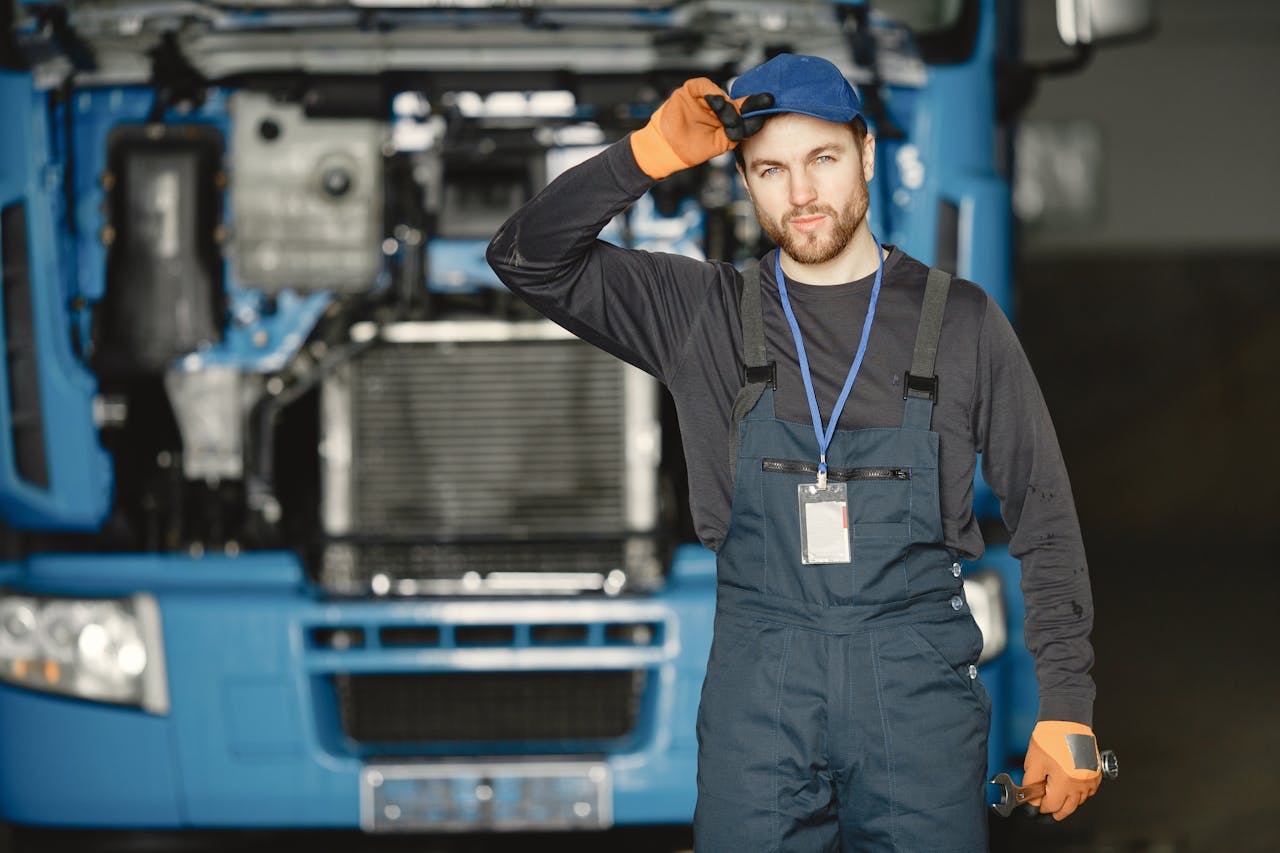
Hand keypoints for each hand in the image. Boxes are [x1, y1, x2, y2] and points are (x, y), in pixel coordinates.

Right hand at [629, 77, 773, 178]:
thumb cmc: (691, 149)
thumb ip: (736, 132)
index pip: (744, 108)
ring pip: (721, 94)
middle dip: (745, 106)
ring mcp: (703, 98)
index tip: (770, 102)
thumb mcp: (720, 143)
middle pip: (735, 100)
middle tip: (745, 117)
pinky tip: (716, 101)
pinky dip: (711, 91)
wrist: (667, 150)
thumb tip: (756, 121)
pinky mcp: (689, 92)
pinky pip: (703, 85)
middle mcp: (716, 106)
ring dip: (727, 105)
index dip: (756, 104)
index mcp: (725, 118)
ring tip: (728, 118)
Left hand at [1022, 721, 1102, 819]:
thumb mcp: (1034, 762)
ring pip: (1079, 802)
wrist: (1066, 720)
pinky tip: (1071, 789)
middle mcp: (1080, 784)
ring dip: (1068, 803)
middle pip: (1068, 808)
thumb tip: (1031, 797)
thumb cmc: (1051, 737)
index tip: (1035, 805)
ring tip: (1057, 799)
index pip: (1052, 806)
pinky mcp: (1095, 773)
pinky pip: (1089, 791)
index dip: (1041, 807)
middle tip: (1046, 810)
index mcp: (1064, 782)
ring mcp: (1090, 779)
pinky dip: (1080, 794)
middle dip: (1055, 810)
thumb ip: (1031, 783)